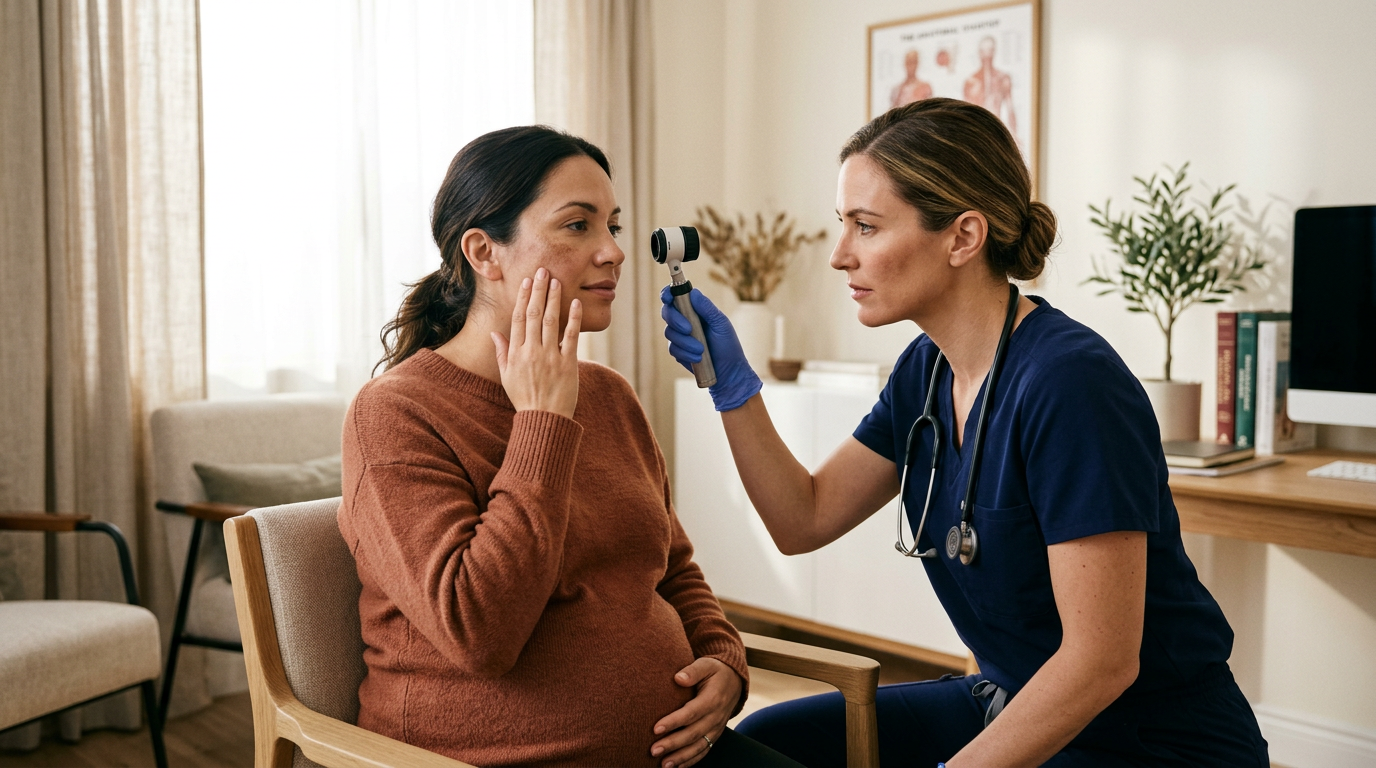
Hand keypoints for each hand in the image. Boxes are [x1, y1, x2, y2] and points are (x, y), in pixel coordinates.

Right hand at [492, 268, 580, 418]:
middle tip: (542, 270)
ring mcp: (550, 357)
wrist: (543, 419)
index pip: (518, 319)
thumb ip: (502, 352)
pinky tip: (575, 303)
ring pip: (550, 321)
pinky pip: (570, 337)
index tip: (527, 281)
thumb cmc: (524, 398)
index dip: (523, 297)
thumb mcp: (506, 376)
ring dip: (553, 299)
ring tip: (556, 280)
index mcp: (516, 353)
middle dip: (538, 290)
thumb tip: (494, 333)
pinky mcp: (568, 364)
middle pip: (533, 314)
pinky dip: (573, 319)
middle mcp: (531, 352)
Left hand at [650, 657, 742, 767]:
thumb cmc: (715, 671)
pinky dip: (691, 761)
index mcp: (712, 699)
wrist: (735, 681)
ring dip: (681, 757)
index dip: (673, 722)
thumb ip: (693, 671)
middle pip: (693, 734)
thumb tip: (678, 678)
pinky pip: (704, 750)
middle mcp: (716, 717)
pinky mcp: (715, 735)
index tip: (655, 729)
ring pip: (698, 746)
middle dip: (673, 744)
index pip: (691, 713)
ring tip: (663, 764)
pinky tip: (677, 767)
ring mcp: (716, 728)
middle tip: (653, 750)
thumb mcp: (706, 665)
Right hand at [660, 286, 761, 411]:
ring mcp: (680, 335)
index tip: (668, 298)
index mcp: (696, 309)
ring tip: (701, 350)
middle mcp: (685, 319)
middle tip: (688, 329)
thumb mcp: (721, 324)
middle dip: (675, 320)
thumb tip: (693, 292)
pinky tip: (698, 358)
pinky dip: (685, 353)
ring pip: (669, 332)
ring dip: (685, 342)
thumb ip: (707, 308)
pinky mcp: (678, 350)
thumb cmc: (728, 345)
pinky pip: (673, 348)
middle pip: (667, 312)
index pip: (676, 296)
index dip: (667, 294)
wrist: (728, 372)